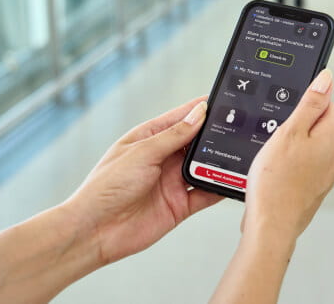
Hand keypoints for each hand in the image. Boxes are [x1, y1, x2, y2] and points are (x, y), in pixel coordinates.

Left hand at [64, 97, 222, 265]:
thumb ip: (173, 135)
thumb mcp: (142, 153)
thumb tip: (198, 114)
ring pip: (205, 167)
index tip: (222, 101)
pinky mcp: (180, 205)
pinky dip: (219, 188)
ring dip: (219, 162)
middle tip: (237, 129)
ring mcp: (172, 182)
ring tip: (238, 154)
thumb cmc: (105, 187)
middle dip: (214, 136)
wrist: (95, 231)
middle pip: (196, 142)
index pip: (180, 118)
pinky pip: (206, 194)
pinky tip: (232, 182)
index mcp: (149, 139)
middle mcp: (163, 158)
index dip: (200, 109)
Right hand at [242, 69, 333, 240]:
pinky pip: (305, 164)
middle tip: (276, 142)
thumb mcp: (289, 131)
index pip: (323, 102)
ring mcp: (330, 171)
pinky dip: (291, 165)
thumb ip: (311, 102)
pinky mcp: (319, 185)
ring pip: (309, 144)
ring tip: (275, 161)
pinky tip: (277, 173)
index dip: (299, 108)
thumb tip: (327, 78)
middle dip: (295, 128)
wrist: (272, 223)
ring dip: (291, 148)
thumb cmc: (277, 181)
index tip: (284, 120)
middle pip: (316, 123)